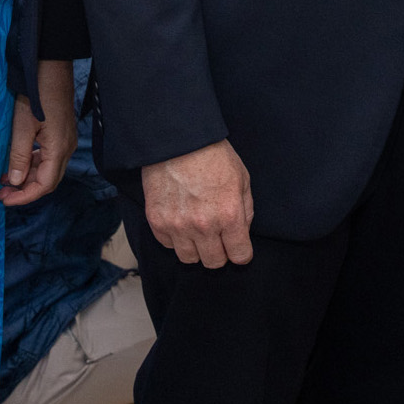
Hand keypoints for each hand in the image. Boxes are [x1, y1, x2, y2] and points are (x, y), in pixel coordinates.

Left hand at [0, 59, 78, 206]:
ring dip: (27, 177)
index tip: (5, 199)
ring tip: (4, 179)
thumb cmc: (37, 95)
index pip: (44, 185)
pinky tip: (16, 162)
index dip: (24, 196)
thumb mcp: (22, 127)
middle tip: (1, 192)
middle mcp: (66, 148)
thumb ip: (19, 157)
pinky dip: (32, 164)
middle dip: (25, 190)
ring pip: (47, 169)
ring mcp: (65, 140)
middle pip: (48, 180)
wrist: (51, 69)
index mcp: (59, 149)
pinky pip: (48, 157)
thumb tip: (15, 182)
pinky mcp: (61, 133)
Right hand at [141, 139, 253, 267]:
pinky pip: (168, 245)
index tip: (239, 250)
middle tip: (218, 239)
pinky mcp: (157, 222)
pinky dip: (175, 238)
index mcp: (229, 215)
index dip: (242, 254)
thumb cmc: (213, 155)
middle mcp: (203, 226)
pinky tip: (181, 222)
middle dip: (220, 254)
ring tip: (198, 232)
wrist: (178, 140)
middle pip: (214, 263)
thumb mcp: (242, 178)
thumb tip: (242, 232)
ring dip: (196, 249)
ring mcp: (178, 226)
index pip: (239, 255)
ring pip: (189, 259)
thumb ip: (246, 210)